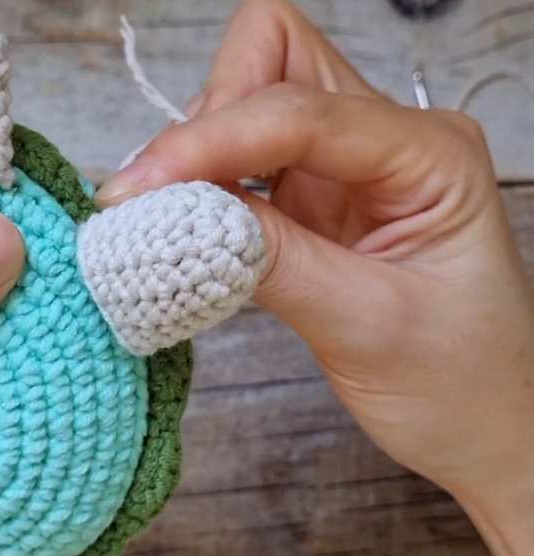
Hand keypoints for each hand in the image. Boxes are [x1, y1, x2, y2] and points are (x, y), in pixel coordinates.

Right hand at [98, 0, 533, 555]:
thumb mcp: (366, 327)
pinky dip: (200, 180)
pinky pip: (240, 158)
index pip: (301, 111)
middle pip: (275, 58)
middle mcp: (387, 139)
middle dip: (208, 114)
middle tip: (158, 193)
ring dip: (196, 147)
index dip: (213, 140)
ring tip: (165, 216)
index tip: (141, 191)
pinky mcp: (311, 197)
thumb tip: (180, 215)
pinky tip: (184, 223)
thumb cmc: (458, 384)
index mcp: (428, 155)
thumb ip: (274, 261)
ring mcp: (345, 164)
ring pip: (249, 96)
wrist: (483, 427)